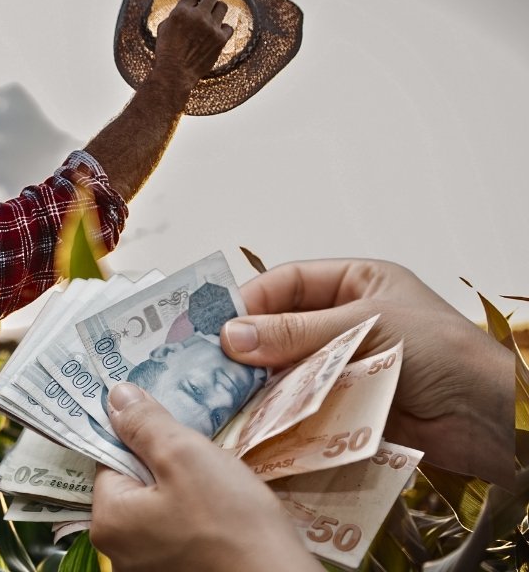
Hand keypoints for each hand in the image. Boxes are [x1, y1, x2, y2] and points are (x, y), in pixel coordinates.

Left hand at [90, 383, 319, 571]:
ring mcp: (146, 568)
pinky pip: (176, 532)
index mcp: (107, 522)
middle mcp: (117, 551)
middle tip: (202, 463)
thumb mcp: (184, 455)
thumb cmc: (230, 520)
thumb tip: (115, 396)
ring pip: (158, 507)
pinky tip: (222, 515)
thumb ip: (144, 423)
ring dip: (183, 491)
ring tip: (217, 490)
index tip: (174, 435)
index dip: (142, 439)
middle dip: (165, 466)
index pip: (110, 460)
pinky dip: (195, 518)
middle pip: (133, 485)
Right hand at [152, 0, 233, 86]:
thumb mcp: (164, 29)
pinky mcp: (221, 39)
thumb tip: (186, 8)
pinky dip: (222, 28)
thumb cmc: (166, 52)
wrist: (175, 74)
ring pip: (223, 7)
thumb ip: (176, 15)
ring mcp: (211, 27)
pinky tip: (215, 33)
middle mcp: (198, 16)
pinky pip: (228, 26)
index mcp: (181, 12)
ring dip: (217, 10)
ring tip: (212, 17)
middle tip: (208, 0)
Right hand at [221, 259, 513, 486]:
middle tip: (214, 364)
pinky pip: (300, 407)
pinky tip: (256, 420)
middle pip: (280, 329)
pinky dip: (278, 413)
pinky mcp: (345, 408)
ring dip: (259, 384)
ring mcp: (345, 367)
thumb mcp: (366, 325)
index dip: (251, 301)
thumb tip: (232, 335)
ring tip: (229, 396)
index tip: (218, 324)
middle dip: (248, 347)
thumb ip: (296, 332)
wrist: (492, 420)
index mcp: (356, 284)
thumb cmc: (445, 354)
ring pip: (286, 371)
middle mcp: (346, 323)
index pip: (287, 284)